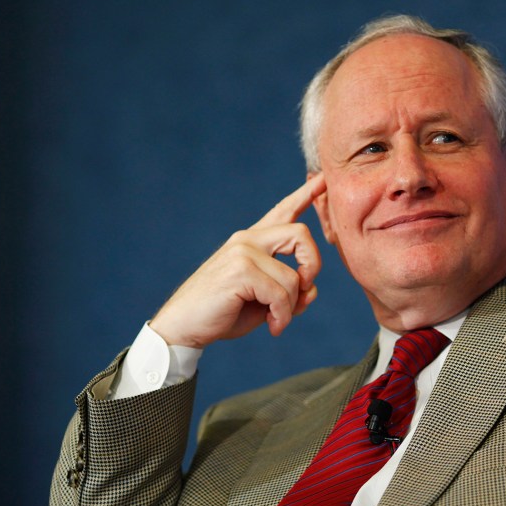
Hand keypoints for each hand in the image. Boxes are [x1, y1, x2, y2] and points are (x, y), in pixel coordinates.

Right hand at [149, 174, 326, 347]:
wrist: (183, 326)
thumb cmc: (222, 313)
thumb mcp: (263, 301)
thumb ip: (288, 291)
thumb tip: (311, 290)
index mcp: (252, 242)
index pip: (283, 211)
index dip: (305, 195)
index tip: (322, 179)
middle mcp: (247, 240)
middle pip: (301, 235)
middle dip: (312, 266)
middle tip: (303, 294)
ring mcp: (242, 252)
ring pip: (293, 276)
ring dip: (291, 307)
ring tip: (277, 322)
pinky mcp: (240, 270)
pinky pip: (280, 293)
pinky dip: (282, 316)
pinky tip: (273, 326)